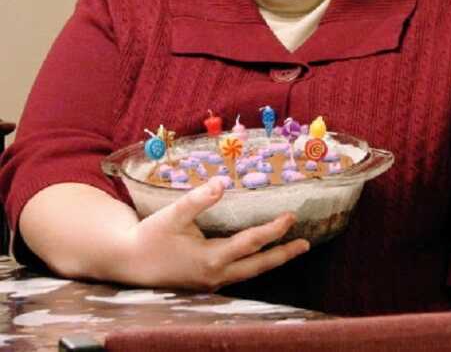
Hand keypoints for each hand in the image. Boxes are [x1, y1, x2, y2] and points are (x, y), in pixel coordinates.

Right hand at [122, 177, 309, 290]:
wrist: (128, 262)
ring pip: (250, 273)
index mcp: (211, 259)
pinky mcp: (207, 283)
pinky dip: (254, 264)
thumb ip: (198, 200)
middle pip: (258, 266)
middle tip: (305, 244)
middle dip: (283, 254)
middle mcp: (216, 275)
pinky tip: (260, 256)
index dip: (274, 230)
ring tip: (292, 249)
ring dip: (272, 261)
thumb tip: (220, 184)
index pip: (251, 243)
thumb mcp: (172, 215)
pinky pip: (238, 274)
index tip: (291, 217)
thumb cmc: (149, 236)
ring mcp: (212, 282)